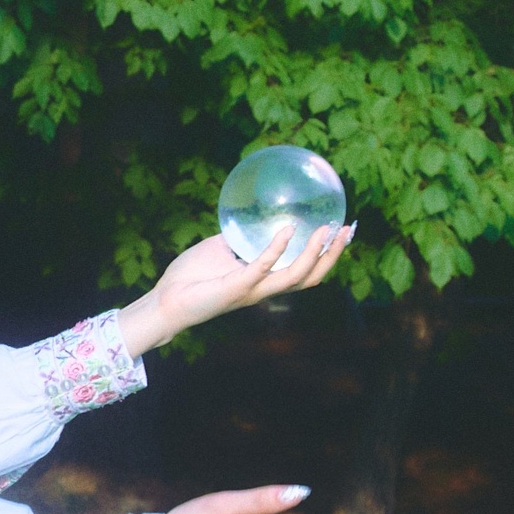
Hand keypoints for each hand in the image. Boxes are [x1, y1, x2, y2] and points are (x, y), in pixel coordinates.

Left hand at [118, 222, 354, 355]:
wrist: (166, 298)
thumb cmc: (190, 276)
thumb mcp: (219, 248)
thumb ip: (238, 237)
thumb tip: (249, 214)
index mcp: (262, 280)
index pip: (302, 271)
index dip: (324, 255)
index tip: (339, 231)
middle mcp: (263, 288)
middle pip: (311, 277)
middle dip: (333, 255)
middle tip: (347, 230)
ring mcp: (253, 289)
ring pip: (297, 277)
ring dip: (315, 253)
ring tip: (327, 229)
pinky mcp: (237, 287)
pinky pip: (263, 267)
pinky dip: (277, 248)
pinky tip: (288, 230)